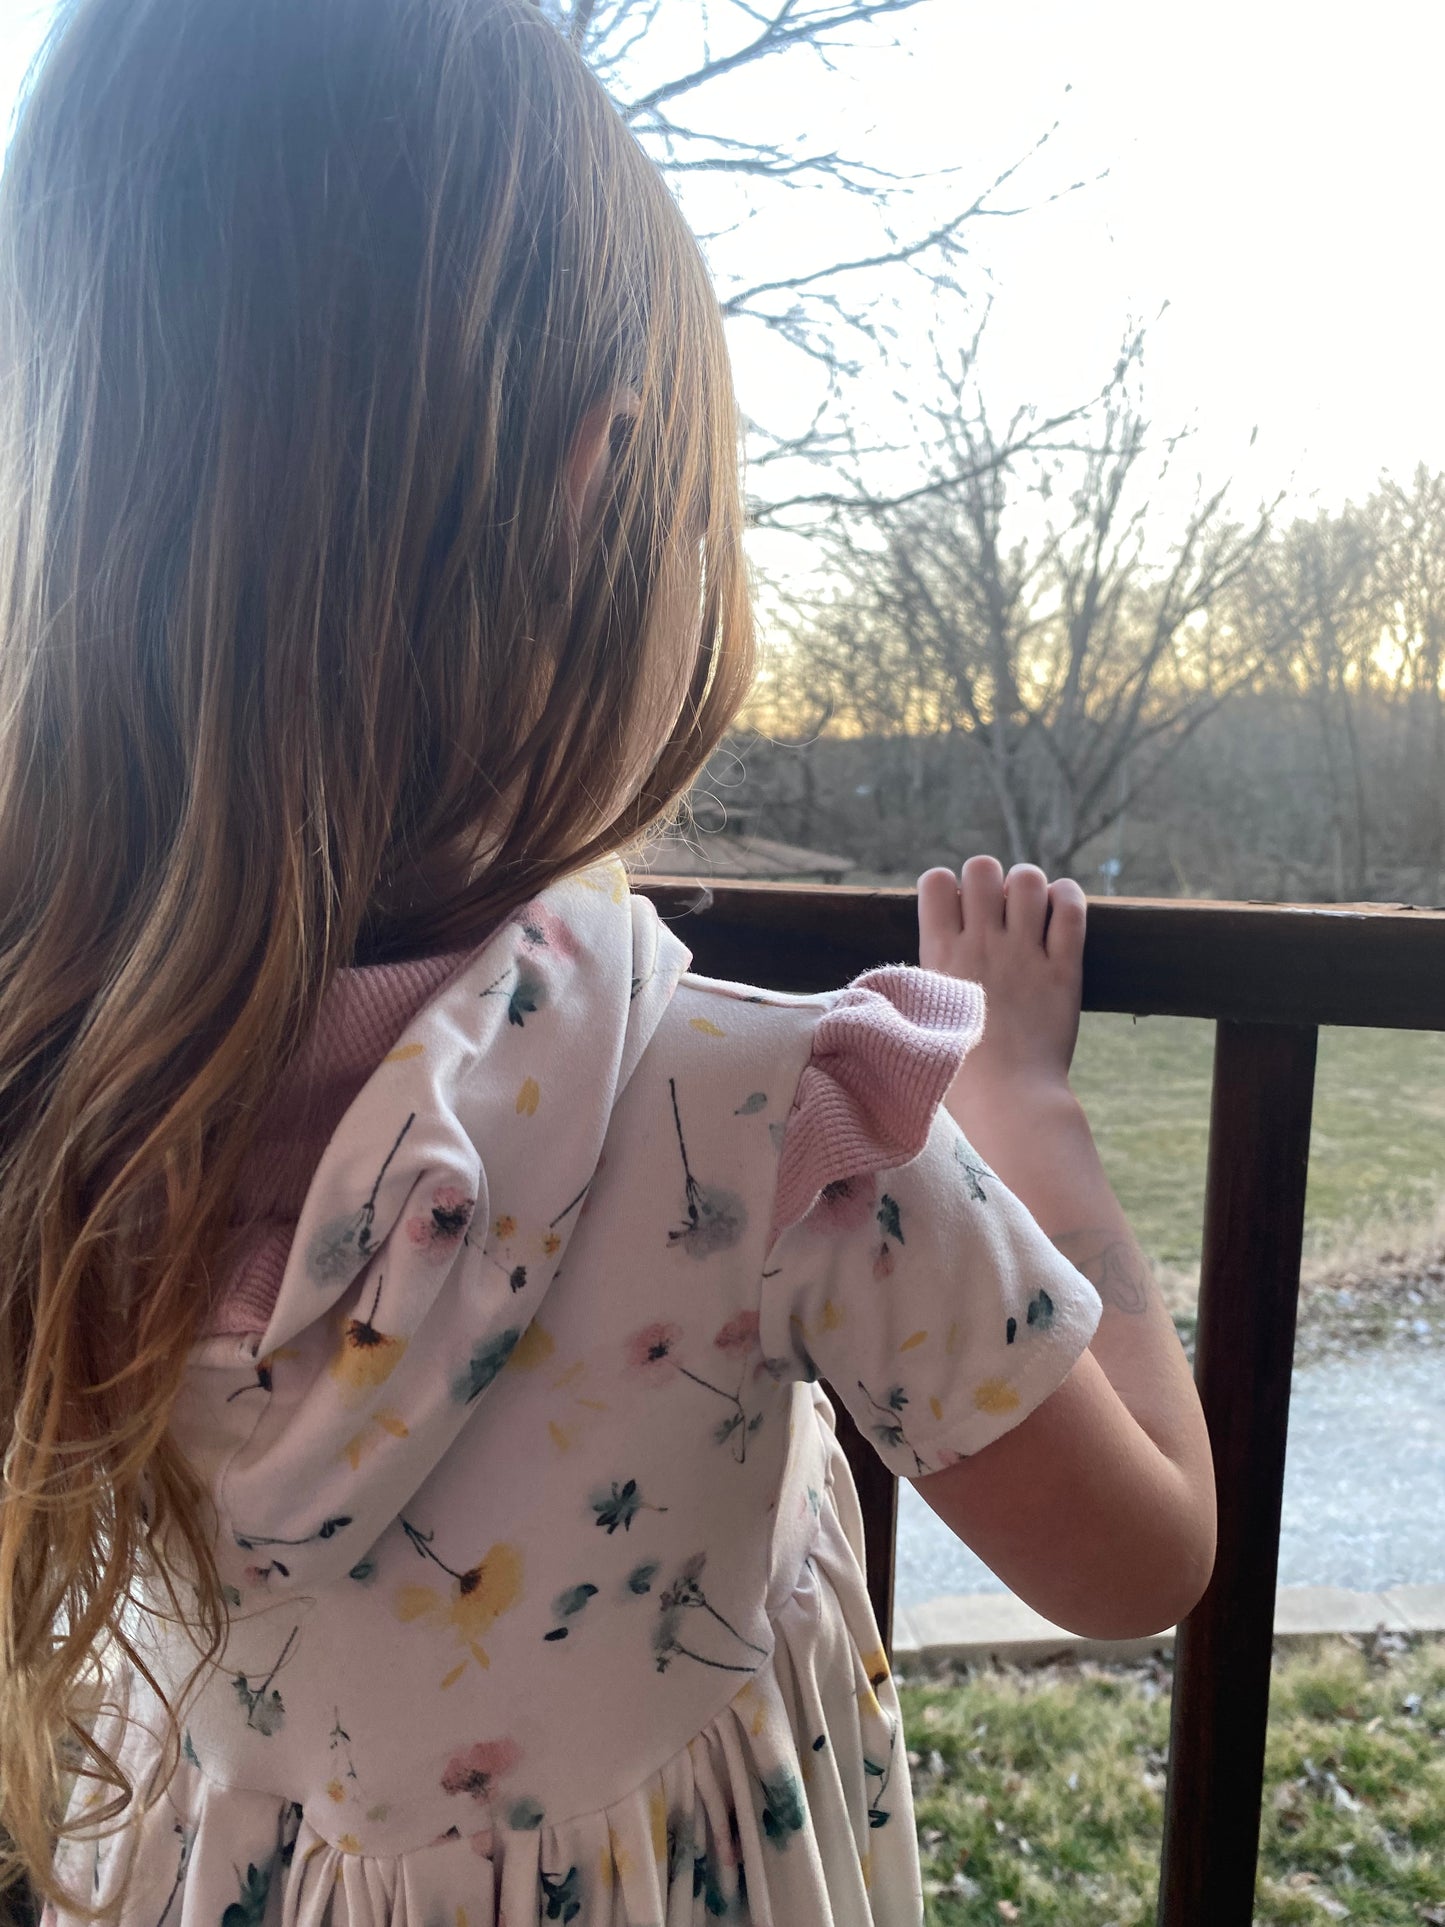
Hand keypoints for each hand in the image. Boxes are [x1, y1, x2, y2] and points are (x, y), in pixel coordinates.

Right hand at [917, 857, 1085, 1109]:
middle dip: (989, 881)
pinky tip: (1059, 913)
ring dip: (1028, 888)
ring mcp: (1025, 953)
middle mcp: (981, 944)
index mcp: (939, 954)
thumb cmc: (953, 1071)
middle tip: (996, 913)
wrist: (1005, 1102)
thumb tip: (918, 965)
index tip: (957, 915)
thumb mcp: (917, 1019)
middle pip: (982, 867)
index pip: (935, 880)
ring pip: (1029, 879)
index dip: (947, 888)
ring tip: (1029, 913)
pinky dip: (1066, 899)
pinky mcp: (1063, 969)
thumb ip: (918, 984)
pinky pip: (1071, 907)